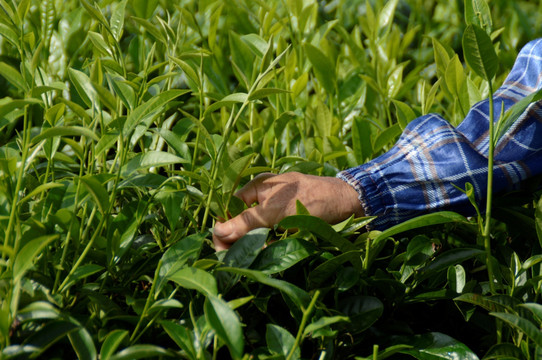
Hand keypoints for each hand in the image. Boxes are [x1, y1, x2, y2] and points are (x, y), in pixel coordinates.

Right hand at [212, 172, 363, 250]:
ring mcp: (277, 211)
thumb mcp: (275, 211)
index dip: (223, 227)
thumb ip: (246, 221)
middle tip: (235, 260)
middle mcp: (265, 197)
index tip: (221, 250)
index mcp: (258, 186)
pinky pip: (271, 237)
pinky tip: (266, 256)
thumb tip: (217, 232)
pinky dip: (267, 247)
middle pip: (242, 221)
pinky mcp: (289, 224)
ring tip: (249, 260)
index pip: (230, 208)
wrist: (348, 204)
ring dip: (252, 246)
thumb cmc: (312, 200)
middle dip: (237, 240)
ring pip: (255, 232)